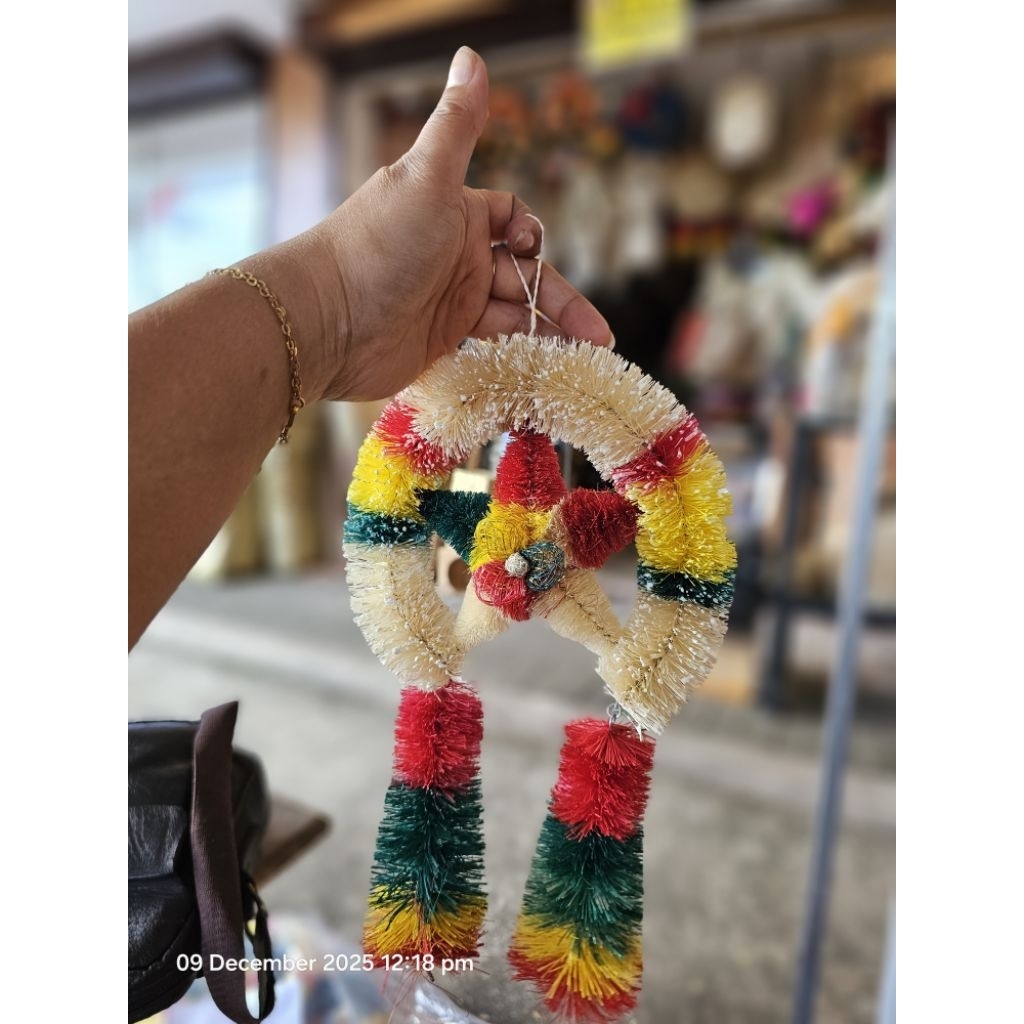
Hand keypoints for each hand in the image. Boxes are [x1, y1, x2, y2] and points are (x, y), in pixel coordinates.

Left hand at [305, 46, 612, 401]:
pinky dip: (521, 355)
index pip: (511, 219)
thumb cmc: (375, 243)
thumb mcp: (425, 178)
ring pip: (514, 315)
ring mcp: (450, 302)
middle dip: (560, 301)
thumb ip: (457, 126)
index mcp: (455, 212)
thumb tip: (472, 56)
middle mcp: (456, 256)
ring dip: (549, 332)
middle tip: (596, 335)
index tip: (531, 251)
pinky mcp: (443, 343)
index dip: (530, 235)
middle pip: (524, 275)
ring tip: (584, 356)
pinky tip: (546, 369)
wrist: (326, 321)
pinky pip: (493, 347)